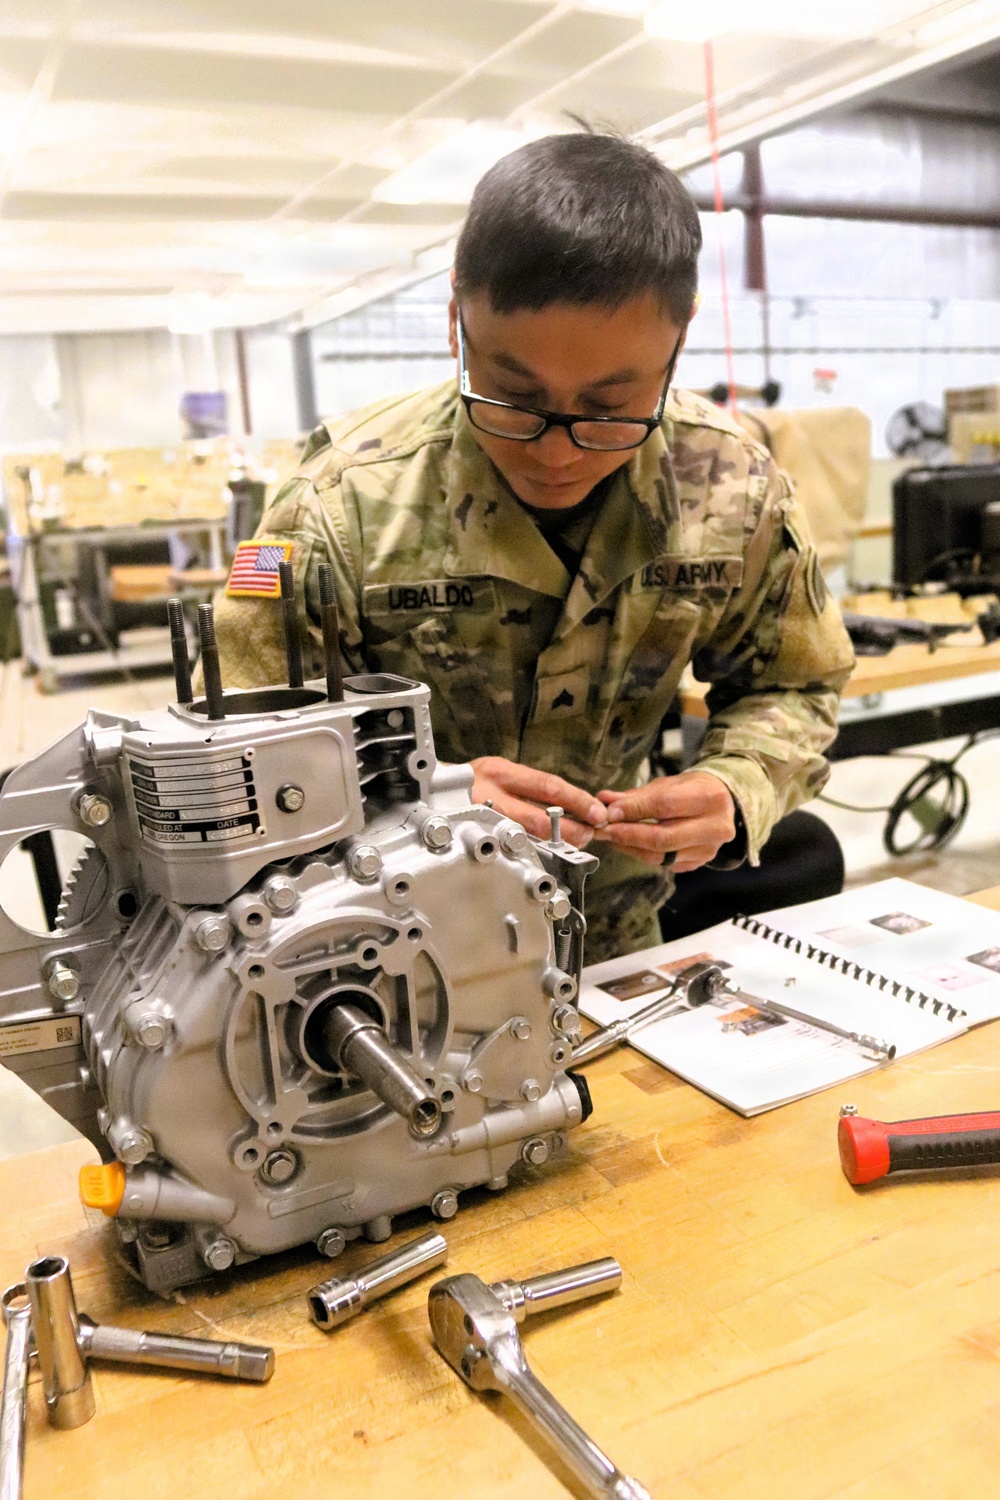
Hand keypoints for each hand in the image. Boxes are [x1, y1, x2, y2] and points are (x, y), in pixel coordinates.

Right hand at [470, 757, 608, 848]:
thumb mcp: (501, 776)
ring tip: (571, 846)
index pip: (548, 786)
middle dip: (569, 829)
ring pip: (523, 835)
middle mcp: (489, 793)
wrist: (426, 792)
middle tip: (588, 836)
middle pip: (537, 816)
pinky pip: (505, 847)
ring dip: (552, 843)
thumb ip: (530, 790)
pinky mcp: (471, 836)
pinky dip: (529, 852)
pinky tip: (542, 855)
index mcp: (501, 772)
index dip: (576, 800)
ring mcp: (478, 818)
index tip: (598, 813)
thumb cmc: (470, 785)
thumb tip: (571, 807)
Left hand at [593, 771, 735, 871]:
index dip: (634, 811)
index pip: (664, 806)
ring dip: (631, 847)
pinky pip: (664, 864)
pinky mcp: (700, 863)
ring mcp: (709, 849)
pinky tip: (628, 844)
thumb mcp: (667, 784)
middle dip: (628, 835)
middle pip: (663, 838)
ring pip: (661, 856)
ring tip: (611, 837)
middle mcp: (715, 827)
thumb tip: (604, 800)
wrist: (722, 804)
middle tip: (604, 830)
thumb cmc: (691, 790)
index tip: (610, 812)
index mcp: (710, 797)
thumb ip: (636, 795)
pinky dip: (642, 854)